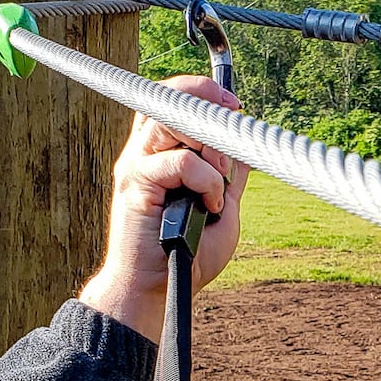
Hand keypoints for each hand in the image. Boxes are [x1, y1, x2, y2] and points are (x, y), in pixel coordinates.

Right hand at [78, 75, 247, 340]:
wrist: (157, 289)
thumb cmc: (187, 253)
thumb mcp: (220, 207)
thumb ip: (228, 177)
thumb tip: (245, 146)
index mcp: (160, 152)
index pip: (172, 99)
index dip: (202, 90)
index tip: (234, 105)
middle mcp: (144, 151)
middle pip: (168, 96)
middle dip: (207, 103)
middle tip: (233, 124)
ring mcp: (136, 164)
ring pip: (173, 120)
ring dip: (209, 145)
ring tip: (219, 179)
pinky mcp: (135, 182)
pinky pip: (180, 162)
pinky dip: (205, 181)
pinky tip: (209, 206)